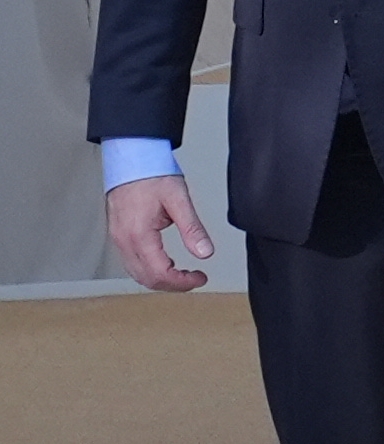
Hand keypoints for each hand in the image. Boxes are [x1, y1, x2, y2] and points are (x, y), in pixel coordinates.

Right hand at [107, 173, 212, 293]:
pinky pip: (131, 263)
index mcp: (138, 234)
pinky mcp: (118, 235)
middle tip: (195, 279)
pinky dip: (149, 270)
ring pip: (136, 274)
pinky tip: (165, 264)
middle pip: (146, 279)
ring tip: (183, 274)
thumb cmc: (151, 174)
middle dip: (173, 285)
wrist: (130, 159)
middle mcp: (123, 240)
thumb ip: (192, 228)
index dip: (182, 282)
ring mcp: (118, 239)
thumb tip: (205, 253)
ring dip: (160, 279)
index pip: (159, 273)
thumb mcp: (179, 200)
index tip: (200, 278)